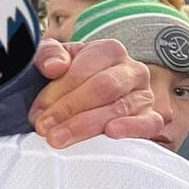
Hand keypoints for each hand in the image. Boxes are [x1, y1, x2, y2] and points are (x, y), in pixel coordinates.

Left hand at [28, 38, 161, 147]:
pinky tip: (110, 133)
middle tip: (43, 127)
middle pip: (103, 87)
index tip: (37, 111)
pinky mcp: (152, 119)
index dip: (58, 91)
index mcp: (109, 50)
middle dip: (69, 109)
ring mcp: (144, 95)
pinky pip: (149, 123)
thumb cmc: (63, 78)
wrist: (81, 98)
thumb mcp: (49, 60)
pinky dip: (131, 128)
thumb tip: (54, 67)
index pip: (84, 70)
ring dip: (85, 125)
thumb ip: (47, 55)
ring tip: (58, 138)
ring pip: (120, 107)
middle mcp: (132, 70)